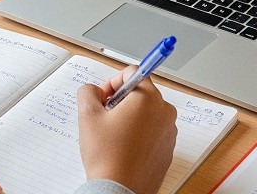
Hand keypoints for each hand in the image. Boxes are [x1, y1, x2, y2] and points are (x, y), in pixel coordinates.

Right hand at [76, 67, 177, 193]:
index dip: (113, 82)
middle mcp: (164, 112)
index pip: (132, 73)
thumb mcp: (87, 115)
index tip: (104, 98)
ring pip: (146, 113)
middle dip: (120, 101)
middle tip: (104, 118)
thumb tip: (95, 91)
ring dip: (129, 117)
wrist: (120, 189)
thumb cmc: (107, 155)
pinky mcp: (168, 149)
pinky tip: (123, 148)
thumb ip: (88, 91)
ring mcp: (169, 132)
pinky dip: (138, 134)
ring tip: (113, 136)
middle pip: (140, 92)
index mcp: (148, 98)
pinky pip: (152, 131)